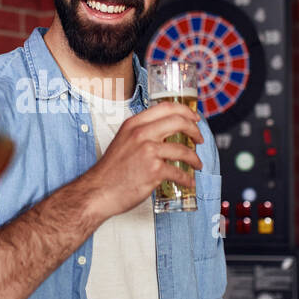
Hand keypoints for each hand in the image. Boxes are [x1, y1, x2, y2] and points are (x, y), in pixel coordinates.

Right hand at [78, 101, 202, 221]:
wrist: (98, 191)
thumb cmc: (110, 171)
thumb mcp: (123, 141)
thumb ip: (141, 134)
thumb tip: (164, 133)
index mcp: (134, 124)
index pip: (166, 107)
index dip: (185, 111)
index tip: (194, 117)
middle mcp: (141, 134)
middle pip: (179, 122)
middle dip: (195, 130)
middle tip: (199, 139)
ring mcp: (148, 151)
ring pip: (183, 149)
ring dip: (194, 158)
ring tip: (197, 164)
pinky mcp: (154, 170)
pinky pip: (179, 173)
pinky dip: (187, 179)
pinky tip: (188, 181)